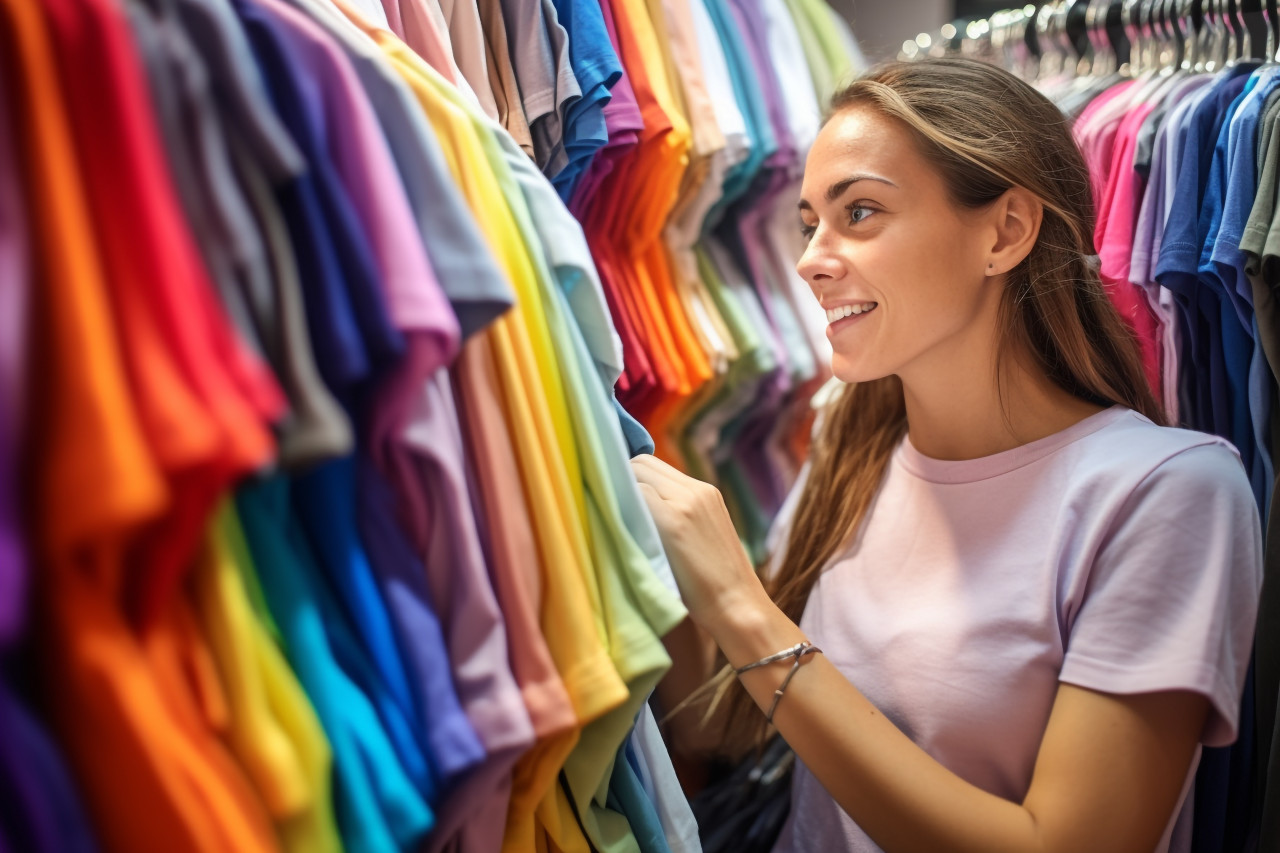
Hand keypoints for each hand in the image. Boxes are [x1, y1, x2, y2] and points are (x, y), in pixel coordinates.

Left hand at [631, 454, 769, 633]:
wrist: (738, 607)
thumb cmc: (713, 584)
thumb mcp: (701, 536)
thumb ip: (675, 514)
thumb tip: (633, 506)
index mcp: (705, 492)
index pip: (653, 465)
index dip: (631, 479)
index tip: (617, 500)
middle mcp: (697, 490)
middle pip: (642, 463)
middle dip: (622, 481)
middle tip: (611, 510)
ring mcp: (686, 503)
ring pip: (636, 474)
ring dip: (621, 493)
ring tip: (615, 520)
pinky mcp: (675, 521)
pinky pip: (636, 494)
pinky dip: (623, 506)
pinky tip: (619, 528)